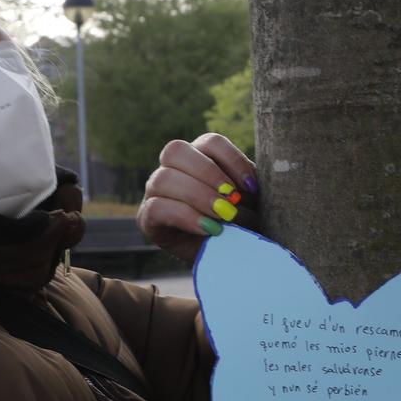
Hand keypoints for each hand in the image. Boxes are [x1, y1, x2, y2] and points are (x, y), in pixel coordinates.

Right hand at [136, 134, 259, 262]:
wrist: (224, 258)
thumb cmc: (239, 225)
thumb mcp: (249, 203)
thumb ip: (246, 187)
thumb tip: (247, 185)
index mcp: (199, 156)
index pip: (210, 143)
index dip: (232, 160)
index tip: (252, 187)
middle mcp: (172, 169)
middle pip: (176, 150)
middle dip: (208, 174)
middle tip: (232, 199)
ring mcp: (155, 192)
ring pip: (163, 178)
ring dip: (197, 196)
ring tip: (223, 216)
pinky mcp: (147, 218)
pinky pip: (157, 208)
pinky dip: (185, 217)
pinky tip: (207, 229)